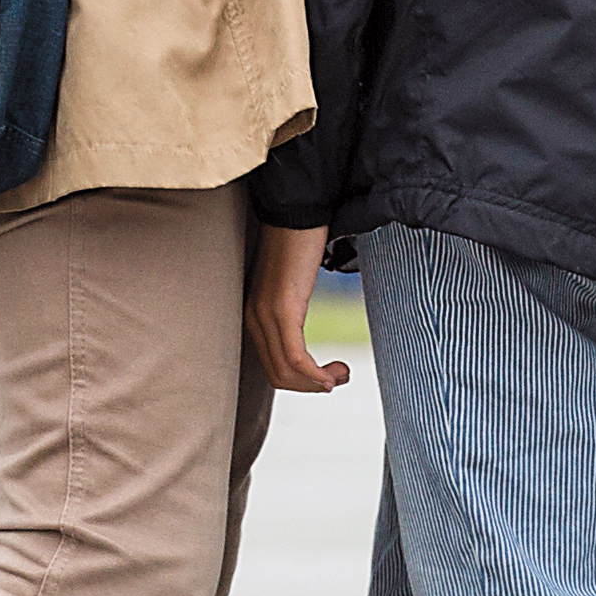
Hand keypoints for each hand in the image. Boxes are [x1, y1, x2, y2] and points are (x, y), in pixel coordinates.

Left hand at [248, 218, 350, 393]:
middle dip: (311, 386)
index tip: (329, 376)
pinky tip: (332, 376)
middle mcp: (254, 317)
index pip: (272, 366)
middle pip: (278, 375)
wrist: (298, 209)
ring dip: (316, 382)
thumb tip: (305, 320)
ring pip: (285, 371)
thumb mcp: (292, 280)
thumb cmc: (299, 240)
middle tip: (340, 377)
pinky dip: (315, 373)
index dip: (302, 381)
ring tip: (341, 374)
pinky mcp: (283, 308)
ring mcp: (266, 314)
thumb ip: (291, 303)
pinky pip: (295, 356)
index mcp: (255, 314)